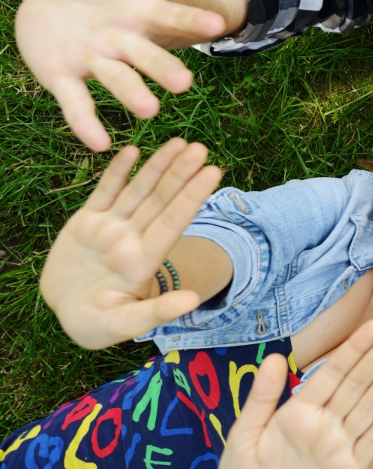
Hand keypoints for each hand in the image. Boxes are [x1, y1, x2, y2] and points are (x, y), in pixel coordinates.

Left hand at [16, 0, 228, 150]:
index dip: (193, 20)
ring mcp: (93, 61)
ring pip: (116, 80)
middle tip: (183, 84)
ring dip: (132, 95)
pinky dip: (85, 124)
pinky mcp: (61, 77)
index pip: (171, 16)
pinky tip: (98, 144)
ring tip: (149, 111)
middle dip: (163, 70)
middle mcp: (122, 42)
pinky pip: (76, 103)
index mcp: (141, 13)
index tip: (218, 24)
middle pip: (147, 57)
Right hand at [40, 140, 222, 349]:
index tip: (213, 172)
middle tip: (201, 147)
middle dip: (180, 174)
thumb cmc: (94, 325)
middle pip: (160, 201)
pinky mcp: (86, 223)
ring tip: (179, 142)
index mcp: (143, 261)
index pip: (173, 223)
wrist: (63, 314)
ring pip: (138, 191)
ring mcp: (110, 229)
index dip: (192, 197)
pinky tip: (133, 150)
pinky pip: (104, 192)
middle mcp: (131, 239)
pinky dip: (117, 172)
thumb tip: (194, 302)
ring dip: (157, 167)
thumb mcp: (121, 325)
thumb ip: (155, 313)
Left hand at [220, 320, 372, 468]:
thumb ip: (261, 397)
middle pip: (356, 384)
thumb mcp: (244, 435)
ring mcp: (339, 445)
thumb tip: (275, 357)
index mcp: (300, 411)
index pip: (332, 373)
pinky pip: (372, 443)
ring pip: (368, 407)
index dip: (353, 349)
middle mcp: (325, 423)